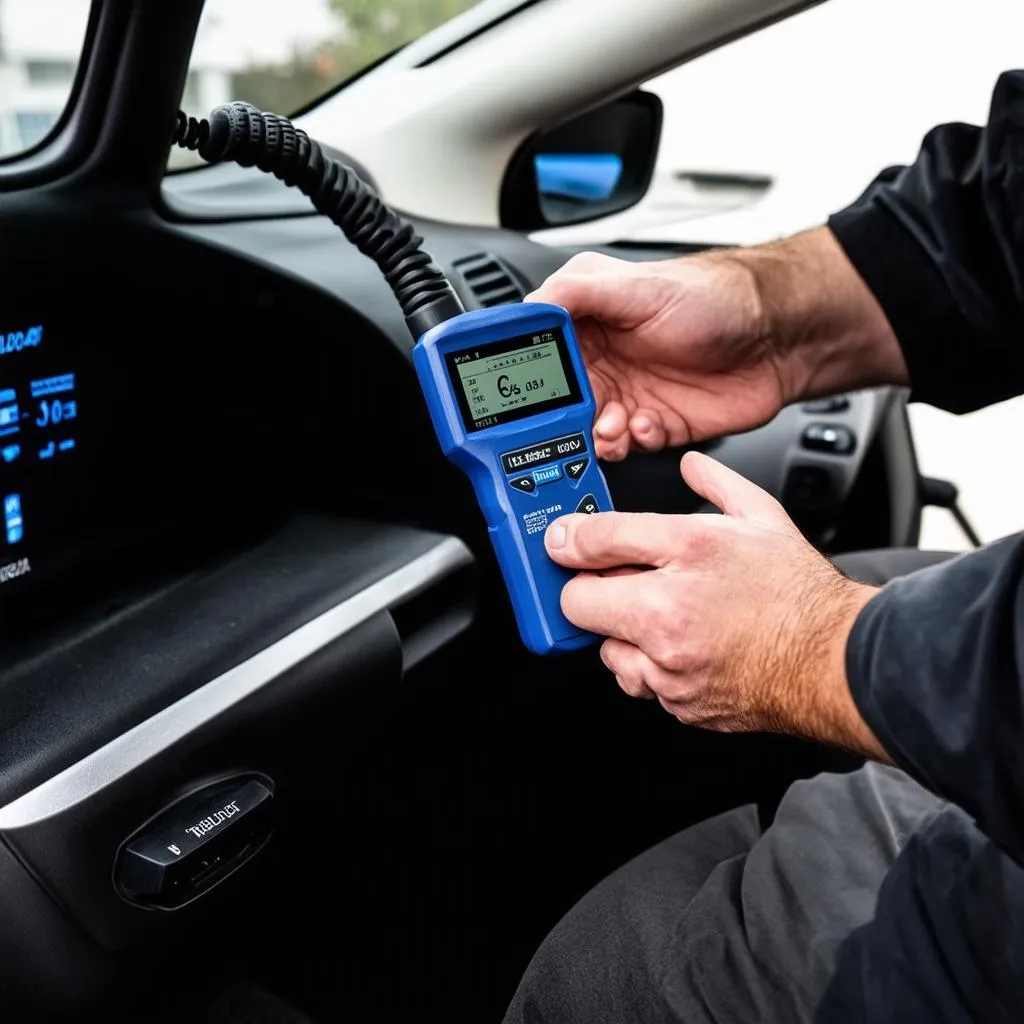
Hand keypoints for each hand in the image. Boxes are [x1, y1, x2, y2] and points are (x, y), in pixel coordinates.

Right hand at [528, 249, 782, 460]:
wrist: (777, 338)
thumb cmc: (717, 299)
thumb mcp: (641, 286)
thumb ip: (580, 292)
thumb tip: (532, 304)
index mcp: (589, 320)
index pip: (541, 349)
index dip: (532, 372)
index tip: (529, 390)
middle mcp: (603, 359)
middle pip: (558, 399)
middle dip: (561, 415)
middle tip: (577, 417)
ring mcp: (627, 394)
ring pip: (586, 430)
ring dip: (595, 435)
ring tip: (614, 426)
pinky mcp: (652, 426)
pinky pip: (624, 448)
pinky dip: (629, 444)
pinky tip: (646, 426)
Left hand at [544, 452, 888, 759]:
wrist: (835, 660)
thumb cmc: (800, 593)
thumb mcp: (761, 517)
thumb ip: (716, 484)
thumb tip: (691, 465)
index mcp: (688, 553)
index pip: (597, 539)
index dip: (569, 538)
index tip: (563, 542)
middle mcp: (669, 612)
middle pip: (579, 602)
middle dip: (592, 590)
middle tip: (618, 584)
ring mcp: (669, 663)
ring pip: (605, 648)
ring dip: (622, 634)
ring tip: (663, 620)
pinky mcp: (676, 701)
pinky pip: (639, 681)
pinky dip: (652, 667)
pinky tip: (685, 649)